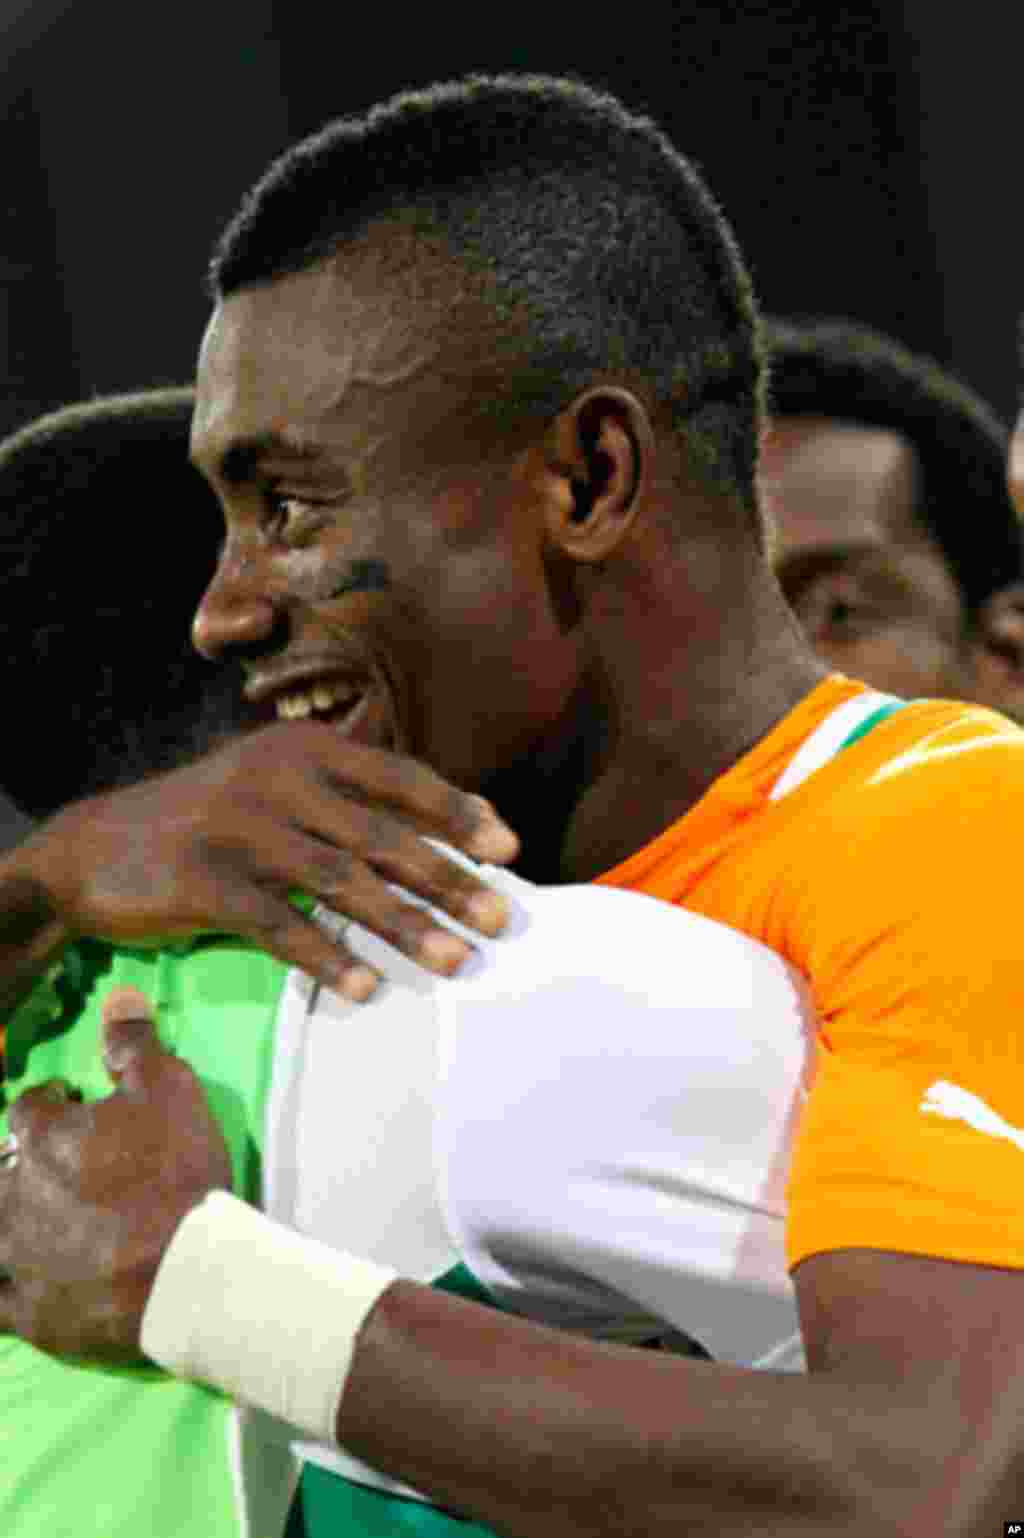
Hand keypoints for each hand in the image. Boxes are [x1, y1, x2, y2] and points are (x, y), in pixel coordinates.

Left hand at [0, 988, 229, 1358]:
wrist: (188, 1273)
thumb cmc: (178, 1174)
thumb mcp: (170, 1089)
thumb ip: (135, 1044)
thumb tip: (118, 995)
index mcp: (42, 1137)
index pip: (28, 1106)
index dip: (51, 1101)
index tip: (70, 1102)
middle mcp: (14, 1194)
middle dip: (18, 1163)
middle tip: (55, 1166)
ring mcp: (16, 1258)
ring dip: (7, 1216)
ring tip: (31, 1218)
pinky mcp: (28, 1313)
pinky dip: (3, 1284)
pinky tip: (13, 1278)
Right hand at [17, 721, 518, 997]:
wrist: (93, 848)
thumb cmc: (210, 822)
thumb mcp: (276, 788)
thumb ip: (347, 802)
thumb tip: (443, 842)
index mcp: (304, 749)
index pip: (400, 778)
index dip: (458, 814)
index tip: (509, 850)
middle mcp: (276, 779)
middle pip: (380, 835)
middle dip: (447, 880)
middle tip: (498, 920)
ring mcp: (238, 829)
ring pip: (340, 882)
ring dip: (404, 925)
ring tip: (455, 961)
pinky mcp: (203, 881)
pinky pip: (281, 926)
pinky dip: (328, 957)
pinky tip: (369, 985)